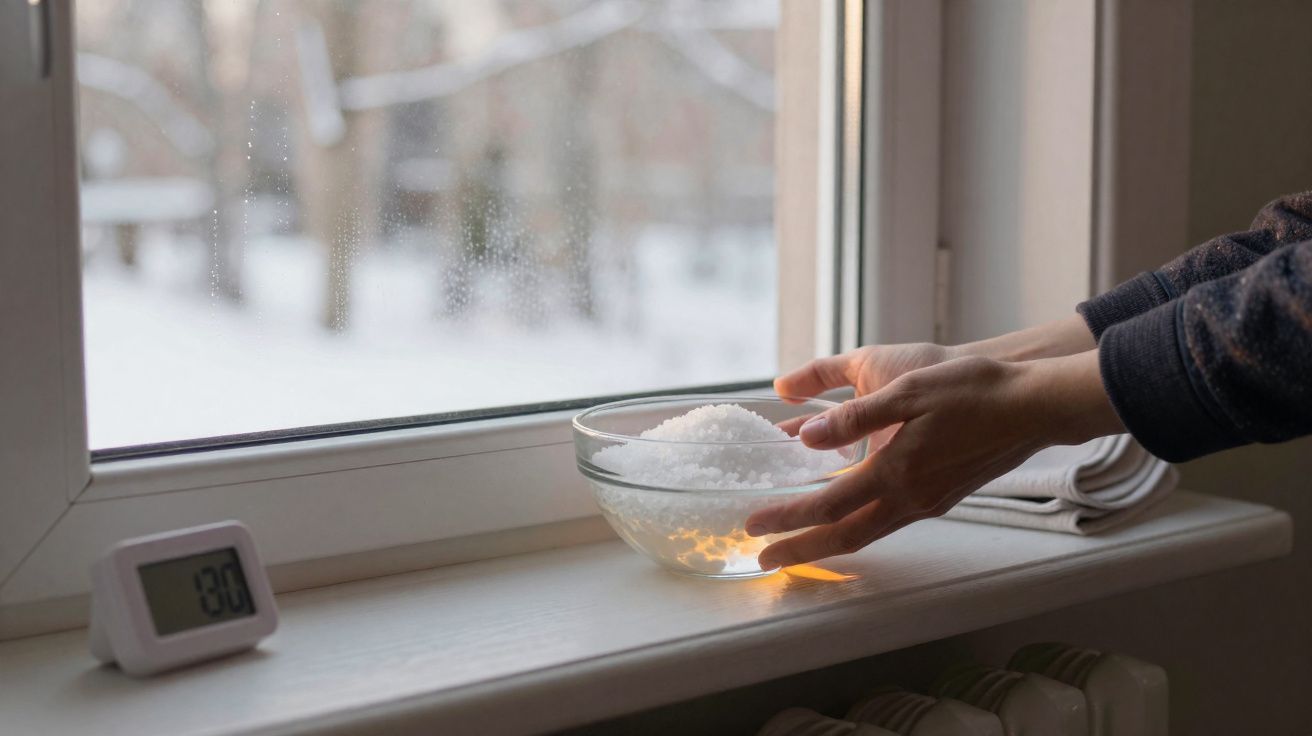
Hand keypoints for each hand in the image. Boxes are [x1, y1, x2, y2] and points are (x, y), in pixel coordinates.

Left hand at [748, 350, 1122, 567]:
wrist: (1033, 404)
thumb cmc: (972, 389)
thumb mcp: (907, 389)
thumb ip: (853, 416)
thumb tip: (805, 436)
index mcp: (896, 472)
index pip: (826, 505)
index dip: (786, 517)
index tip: (753, 525)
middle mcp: (911, 498)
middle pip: (844, 537)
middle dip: (800, 550)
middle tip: (763, 560)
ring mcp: (929, 502)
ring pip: (867, 533)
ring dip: (828, 542)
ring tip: (796, 546)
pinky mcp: (941, 496)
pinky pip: (887, 521)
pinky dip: (857, 525)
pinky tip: (846, 514)